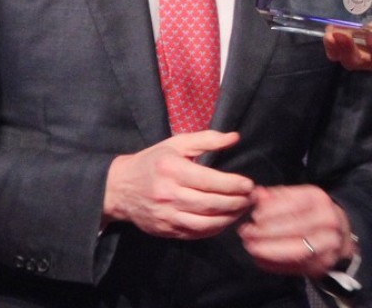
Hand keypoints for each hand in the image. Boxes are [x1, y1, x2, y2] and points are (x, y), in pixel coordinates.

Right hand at [102, 131, 255, 239]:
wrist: (119, 188)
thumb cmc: (152, 162)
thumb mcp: (176, 144)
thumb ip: (207, 139)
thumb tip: (234, 137)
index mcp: (172, 170)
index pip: (210, 181)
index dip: (233, 185)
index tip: (249, 184)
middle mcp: (169, 194)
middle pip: (211, 204)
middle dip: (236, 202)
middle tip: (252, 198)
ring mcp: (167, 215)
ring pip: (205, 223)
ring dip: (229, 218)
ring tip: (243, 209)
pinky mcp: (166, 230)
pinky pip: (196, 234)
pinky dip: (215, 229)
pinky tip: (226, 220)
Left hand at [237, 185, 357, 277]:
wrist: (341, 235)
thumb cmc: (313, 213)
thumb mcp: (298, 197)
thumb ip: (277, 196)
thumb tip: (257, 194)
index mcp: (319, 200)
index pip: (296, 204)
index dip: (273, 211)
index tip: (255, 216)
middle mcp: (327, 221)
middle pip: (296, 227)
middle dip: (267, 231)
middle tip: (246, 233)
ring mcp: (327, 245)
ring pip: (297, 250)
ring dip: (270, 250)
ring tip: (251, 247)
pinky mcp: (322, 265)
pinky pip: (296, 267)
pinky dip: (275, 264)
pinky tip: (260, 259)